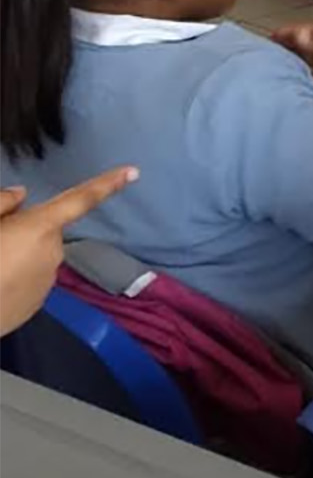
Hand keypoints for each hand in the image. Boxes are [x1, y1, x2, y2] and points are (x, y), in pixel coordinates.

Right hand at [0, 167, 138, 334]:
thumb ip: (1, 204)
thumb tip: (21, 194)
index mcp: (39, 227)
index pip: (80, 200)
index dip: (106, 184)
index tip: (134, 172)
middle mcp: (52, 252)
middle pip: (43, 232)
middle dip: (24, 232)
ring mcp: (46, 282)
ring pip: (36, 258)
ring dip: (18, 258)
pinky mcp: (36, 306)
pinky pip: (30, 282)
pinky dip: (16, 281)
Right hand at [270, 23, 312, 111]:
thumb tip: (297, 35)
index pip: (310, 30)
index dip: (292, 31)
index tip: (274, 35)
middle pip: (305, 43)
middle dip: (288, 43)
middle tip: (267, 47)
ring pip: (304, 57)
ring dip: (290, 57)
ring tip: (271, 59)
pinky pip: (306, 73)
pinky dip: (296, 72)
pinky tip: (284, 73)